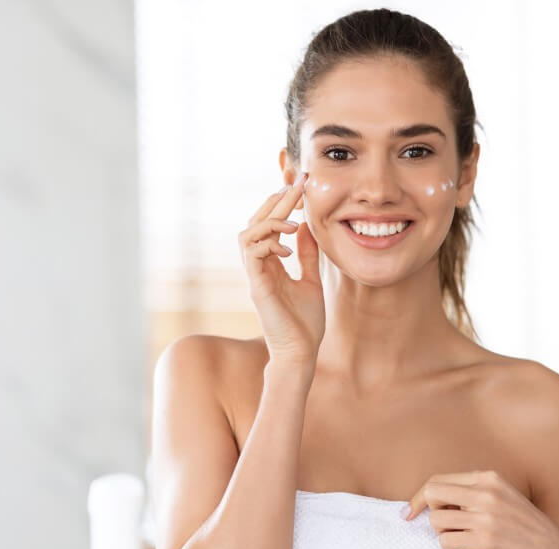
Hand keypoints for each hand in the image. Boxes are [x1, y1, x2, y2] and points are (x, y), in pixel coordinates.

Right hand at [238, 172, 324, 362]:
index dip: (281, 203)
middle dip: (275, 202)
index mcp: (270, 263)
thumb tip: (306, 227)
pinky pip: (252, 256)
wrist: (301, 352)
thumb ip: (307, 254)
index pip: (268, 225)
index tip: (300, 185)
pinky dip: (269, 245)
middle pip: (255, 223)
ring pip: (246, 235)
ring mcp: (255, 276)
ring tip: (292, 223)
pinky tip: (288, 250)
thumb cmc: (305, 322)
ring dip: (269, 222)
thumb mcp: (311, 279)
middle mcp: (258, 267)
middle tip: (296, 185)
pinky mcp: (257, 288)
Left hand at [403, 470, 558, 548]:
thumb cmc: (524, 525)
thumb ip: (473, 491)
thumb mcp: (501, 495)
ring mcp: (485, 516)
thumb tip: (433, 497)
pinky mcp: (485, 540)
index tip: (410, 511)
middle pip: (432, 494)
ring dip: (442, 533)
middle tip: (444, 525)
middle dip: (430, 511)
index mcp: (488, 477)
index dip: (420, 496)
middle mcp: (486, 492)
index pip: (438, 479)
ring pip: (436, 521)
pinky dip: (450, 548)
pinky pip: (446, 542)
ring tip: (460, 538)